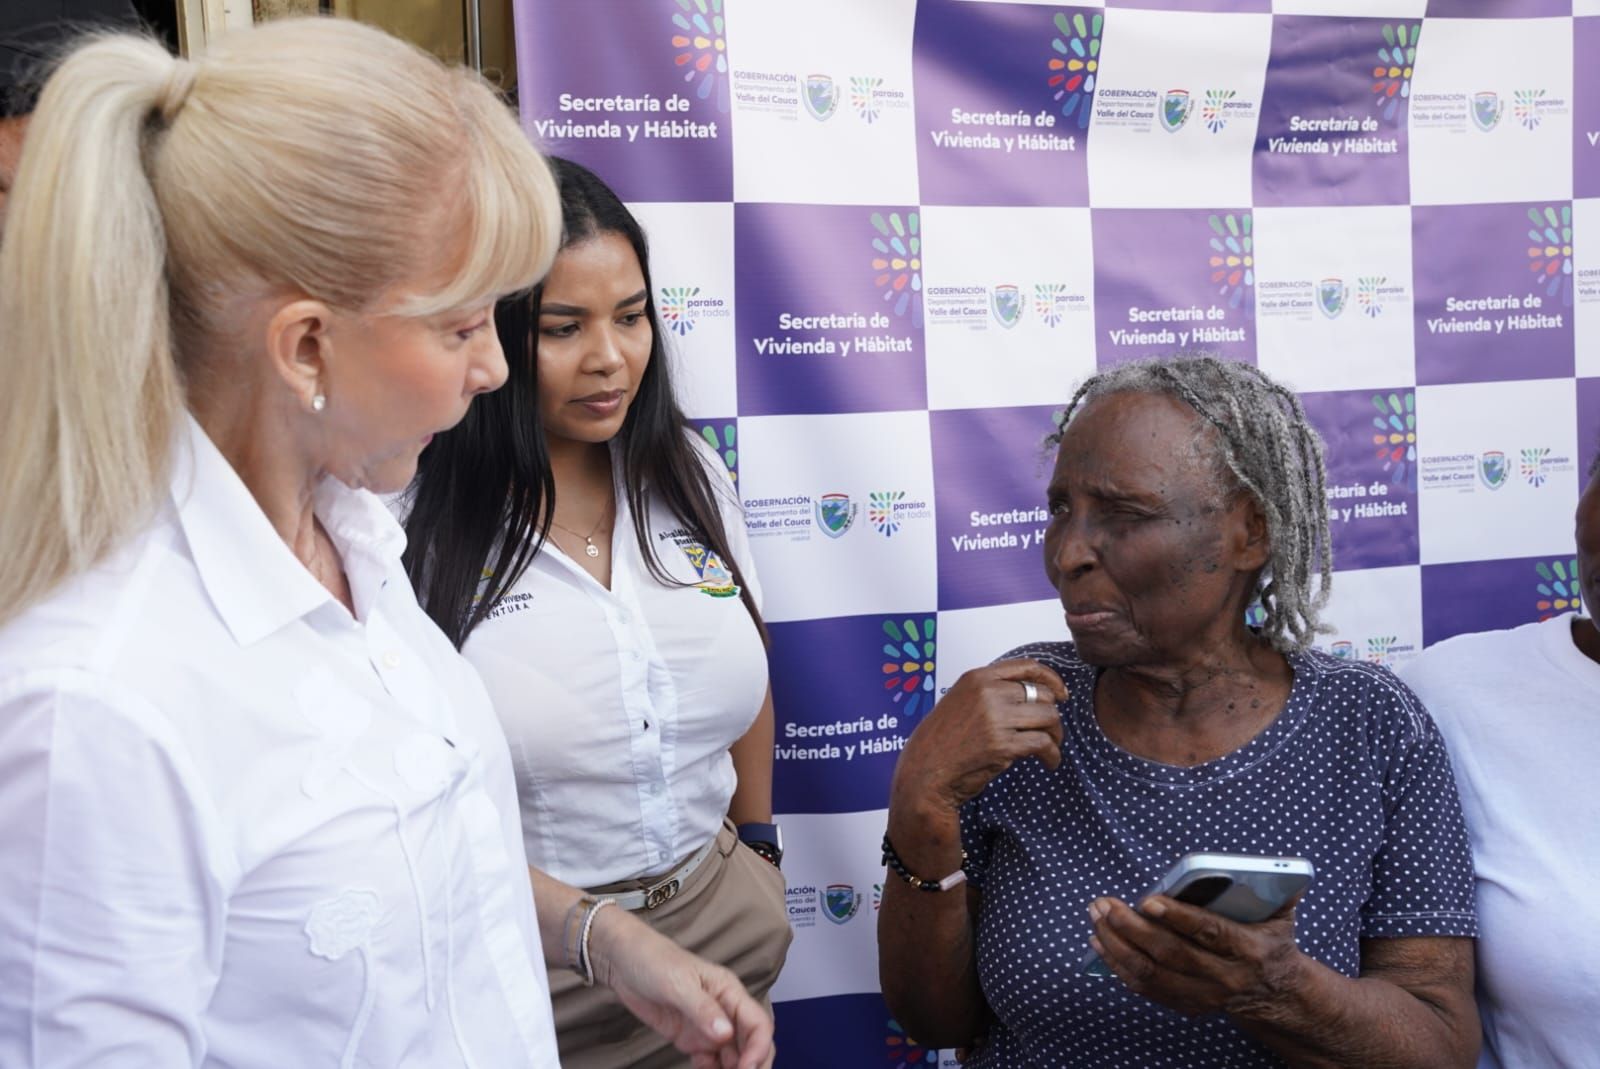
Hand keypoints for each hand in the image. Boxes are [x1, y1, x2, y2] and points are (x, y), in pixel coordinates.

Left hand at [589, 907, 774, 1068]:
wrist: (623, 962)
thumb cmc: (654, 961)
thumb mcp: (678, 984)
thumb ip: (702, 1009)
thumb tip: (726, 1034)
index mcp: (729, 991)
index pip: (758, 1023)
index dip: (758, 1048)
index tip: (746, 1068)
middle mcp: (725, 1011)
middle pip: (751, 1043)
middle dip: (754, 1065)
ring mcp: (708, 1027)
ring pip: (734, 1056)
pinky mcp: (691, 1038)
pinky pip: (711, 1062)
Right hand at [890, 659, 1068, 814]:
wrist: (924, 772)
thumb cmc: (940, 742)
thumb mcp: (960, 701)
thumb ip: (989, 692)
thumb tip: (1030, 694)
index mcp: (977, 677)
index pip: (1028, 667)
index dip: (1052, 679)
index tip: (1062, 693)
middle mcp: (987, 692)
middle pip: (1043, 694)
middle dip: (1052, 715)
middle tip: (1051, 731)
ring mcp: (996, 718)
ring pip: (1049, 717)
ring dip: (1056, 735)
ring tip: (1051, 748)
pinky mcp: (1003, 745)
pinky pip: (1043, 743)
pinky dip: (1053, 754)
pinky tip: (1049, 762)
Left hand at [1087, 892, 1306, 1019]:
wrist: (1276, 994)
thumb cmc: (1271, 942)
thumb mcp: (1282, 917)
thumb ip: (1279, 891)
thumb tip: (1277, 869)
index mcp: (1248, 950)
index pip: (1209, 933)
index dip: (1177, 917)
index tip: (1146, 900)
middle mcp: (1224, 977)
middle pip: (1170, 953)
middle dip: (1131, 927)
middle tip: (1104, 903)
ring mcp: (1203, 995)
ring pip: (1150, 973)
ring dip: (1116, 944)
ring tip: (1096, 917)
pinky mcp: (1186, 1005)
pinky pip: (1145, 987)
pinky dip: (1118, 965)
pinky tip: (1100, 942)